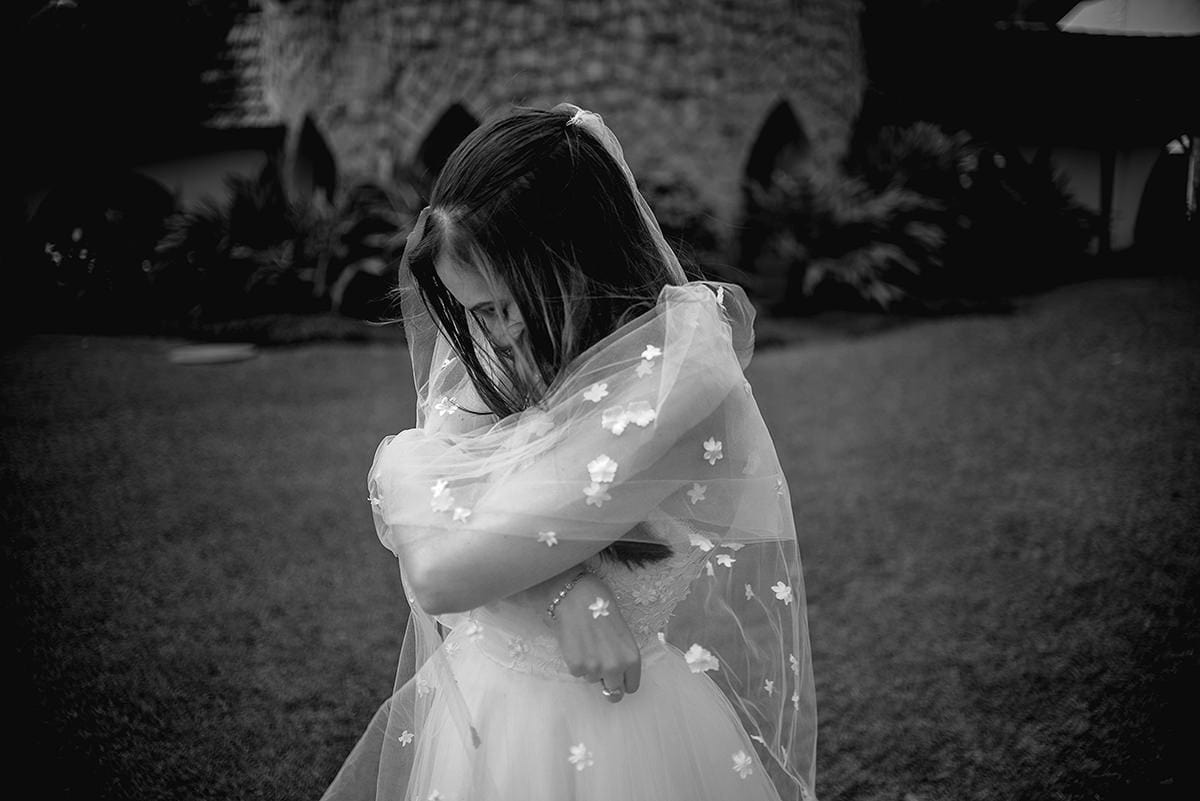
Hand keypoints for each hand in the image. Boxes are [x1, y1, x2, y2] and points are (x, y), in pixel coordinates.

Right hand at [548, 572, 640, 702]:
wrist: (577, 596)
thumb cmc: (602, 605)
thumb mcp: (623, 632)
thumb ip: (622, 654)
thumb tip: (616, 670)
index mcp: (632, 658)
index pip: (631, 687)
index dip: (624, 681)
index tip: (618, 677)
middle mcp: (616, 667)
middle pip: (614, 693)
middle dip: (608, 684)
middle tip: (600, 669)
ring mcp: (595, 669)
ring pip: (592, 680)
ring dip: (590, 669)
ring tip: (586, 645)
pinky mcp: (576, 667)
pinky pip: (577, 672)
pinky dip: (576, 662)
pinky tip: (576, 643)